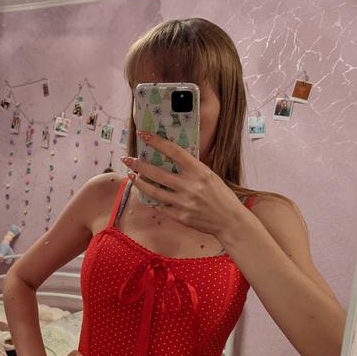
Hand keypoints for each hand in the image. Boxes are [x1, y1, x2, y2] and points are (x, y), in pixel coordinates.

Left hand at [121, 132, 242, 236]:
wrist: (230, 221)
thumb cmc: (221, 195)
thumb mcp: (209, 175)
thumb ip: (192, 168)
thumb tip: (171, 156)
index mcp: (199, 171)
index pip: (173, 151)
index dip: (156, 141)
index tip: (142, 135)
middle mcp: (190, 186)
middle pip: (156, 172)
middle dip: (138, 164)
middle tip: (127, 158)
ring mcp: (183, 203)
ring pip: (153, 191)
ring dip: (139, 182)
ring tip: (131, 175)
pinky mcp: (180, 216)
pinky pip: (160, 206)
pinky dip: (151, 199)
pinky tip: (145, 193)